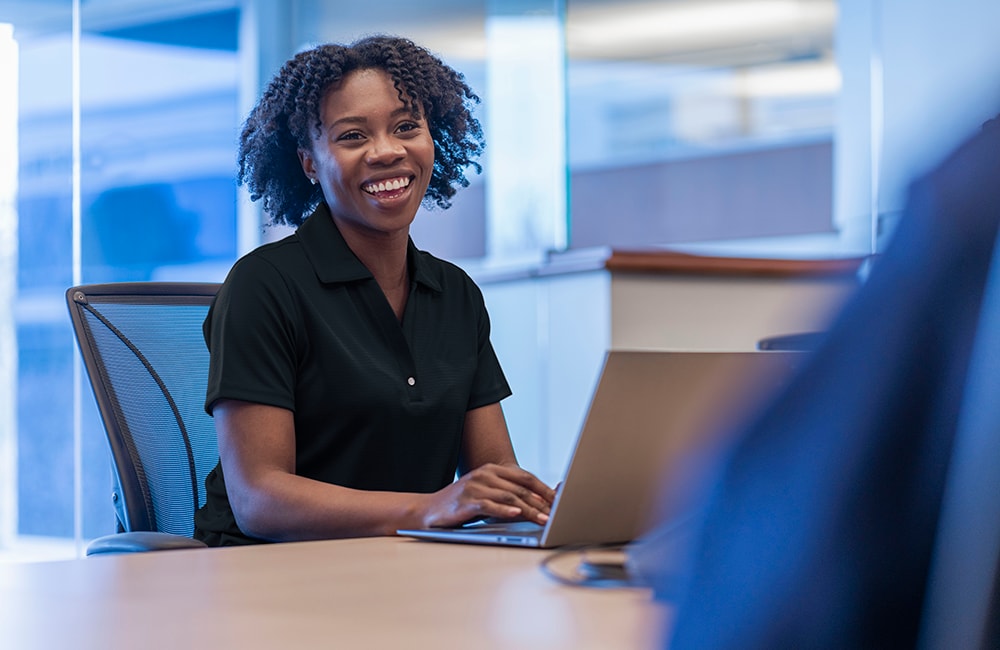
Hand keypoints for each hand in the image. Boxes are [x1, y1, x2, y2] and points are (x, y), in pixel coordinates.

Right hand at [419, 463, 555, 528]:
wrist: (431, 510)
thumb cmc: (464, 505)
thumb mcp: (489, 496)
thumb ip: (510, 497)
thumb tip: (540, 506)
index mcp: (493, 470)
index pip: (526, 478)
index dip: (545, 490)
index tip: (560, 502)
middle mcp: (486, 474)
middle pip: (521, 488)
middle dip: (541, 502)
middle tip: (557, 514)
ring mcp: (476, 486)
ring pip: (509, 497)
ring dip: (529, 510)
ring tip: (543, 519)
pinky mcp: (467, 501)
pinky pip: (490, 505)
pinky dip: (505, 511)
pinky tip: (516, 515)